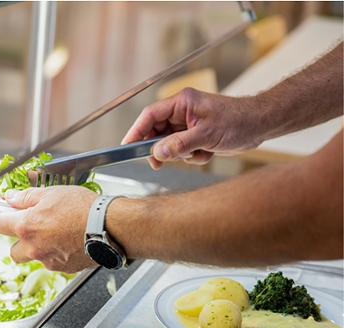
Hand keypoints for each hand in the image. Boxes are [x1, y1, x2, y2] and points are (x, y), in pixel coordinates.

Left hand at [0, 186, 99, 272]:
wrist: (108, 227)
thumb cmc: (83, 208)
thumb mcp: (51, 193)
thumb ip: (26, 197)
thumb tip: (10, 198)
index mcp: (26, 226)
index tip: (4, 213)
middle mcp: (33, 247)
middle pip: (13, 250)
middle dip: (19, 240)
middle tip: (32, 227)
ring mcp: (47, 260)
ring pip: (34, 257)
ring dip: (38, 248)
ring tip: (55, 233)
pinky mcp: (63, 268)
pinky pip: (52, 262)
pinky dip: (56, 253)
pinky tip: (68, 240)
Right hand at [122, 88, 260, 168]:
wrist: (261, 125)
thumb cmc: (238, 121)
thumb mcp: (206, 135)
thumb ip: (179, 145)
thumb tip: (156, 153)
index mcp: (181, 103)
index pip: (150, 116)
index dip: (136, 131)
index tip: (127, 146)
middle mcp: (182, 112)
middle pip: (156, 131)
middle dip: (159, 149)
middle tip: (158, 163)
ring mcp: (188, 124)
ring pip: (169, 144)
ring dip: (180, 154)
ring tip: (198, 153)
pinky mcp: (195, 136)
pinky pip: (182, 150)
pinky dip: (192, 156)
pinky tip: (207, 153)